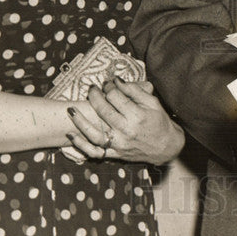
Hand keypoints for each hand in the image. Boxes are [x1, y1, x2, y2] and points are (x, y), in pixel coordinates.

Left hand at [67, 79, 185, 164]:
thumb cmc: (160, 122)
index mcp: (137, 116)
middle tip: (91, 88)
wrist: (165, 147)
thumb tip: (116, 80)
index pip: (116, 96)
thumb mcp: (152, 102)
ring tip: (71, 110)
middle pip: (103, 111)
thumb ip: (135, 90)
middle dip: (94, 96)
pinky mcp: (115, 154)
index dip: (109, 86)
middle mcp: (126, 131)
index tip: (107, 82)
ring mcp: (119, 144)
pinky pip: (94, 152)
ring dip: (80, 121)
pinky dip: (81, 145)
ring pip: (94, 133)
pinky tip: (71, 136)